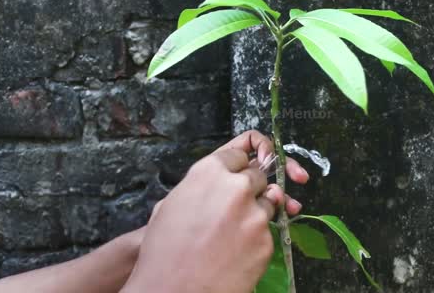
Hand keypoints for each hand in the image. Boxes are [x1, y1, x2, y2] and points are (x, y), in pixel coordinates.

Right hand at [121, 130, 308, 292]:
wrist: (175, 292)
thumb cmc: (165, 252)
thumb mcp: (171, 204)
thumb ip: (202, 184)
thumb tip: (220, 181)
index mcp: (209, 172)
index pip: (239, 154)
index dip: (238, 167)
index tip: (240, 173)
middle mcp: (236, 188)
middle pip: (258, 177)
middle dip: (250, 189)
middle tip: (233, 209)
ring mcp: (255, 214)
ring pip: (268, 203)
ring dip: (255, 214)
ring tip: (230, 234)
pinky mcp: (266, 240)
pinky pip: (268, 232)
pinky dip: (256, 240)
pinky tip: (235, 252)